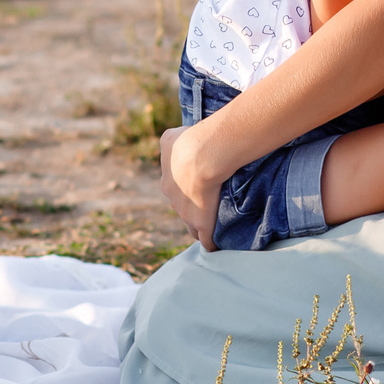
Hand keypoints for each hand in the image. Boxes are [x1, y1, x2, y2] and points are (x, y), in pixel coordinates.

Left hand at [158, 122, 229, 248]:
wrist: (202, 156)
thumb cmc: (188, 142)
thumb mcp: (170, 137)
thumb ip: (169, 143)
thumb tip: (174, 143)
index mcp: (167, 182)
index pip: (176, 192)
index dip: (187, 191)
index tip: (198, 188)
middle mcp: (174, 201)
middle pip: (183, 209)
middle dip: (193, 208)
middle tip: (208, 204)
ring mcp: (187, 214)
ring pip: (192, 226)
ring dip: (200, 226)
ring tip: (213, 226)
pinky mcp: (202, 224)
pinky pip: (206, 240)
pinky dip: (211, 243)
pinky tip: (216, 246)